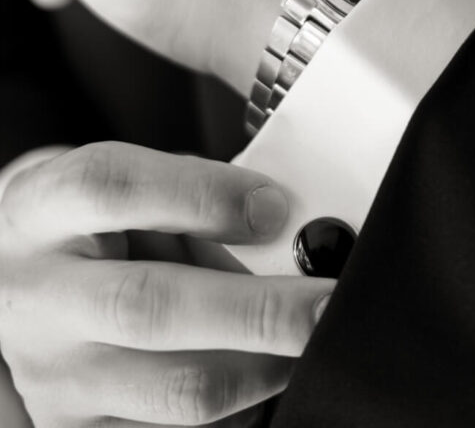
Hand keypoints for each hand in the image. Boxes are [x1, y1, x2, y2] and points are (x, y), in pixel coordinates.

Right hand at [0, 141, 334, 426]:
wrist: (11, 287)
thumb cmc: (87, 225)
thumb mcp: (123, 186)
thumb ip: (190, 194)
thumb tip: (279, 219)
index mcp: (44, 209)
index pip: (112, 188)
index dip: (199, 194)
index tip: (272, 207)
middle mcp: (38, 295)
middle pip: (150, 306)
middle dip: (257, 311)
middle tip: (326, 305)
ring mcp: (55, 374)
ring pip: (175, 387)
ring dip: (261, 366)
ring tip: (308, 341)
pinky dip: (237, 405)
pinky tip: (260, 370)